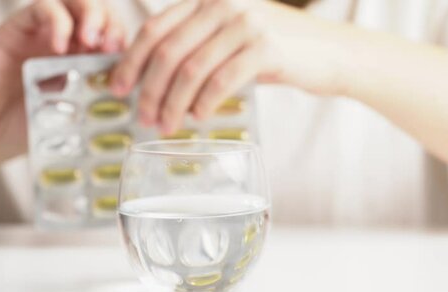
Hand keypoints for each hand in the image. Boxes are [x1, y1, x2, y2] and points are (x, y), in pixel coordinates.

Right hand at [0, 0, 124, 174]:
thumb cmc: (29, 131)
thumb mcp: (77, 116)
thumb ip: (102, 100)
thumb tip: (140, 97)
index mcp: (85, 60)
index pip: (116, 35)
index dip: (127, 42)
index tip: (129, 63)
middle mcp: (67, 42)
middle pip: (100, 11)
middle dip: (112, 24)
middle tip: (110, 47)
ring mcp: (43, 32)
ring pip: (74, 1)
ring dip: (90, 14)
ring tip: (92, 40)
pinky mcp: (17, 28)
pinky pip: (43, 7)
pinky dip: (57, 21)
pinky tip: (60, 47)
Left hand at [110, 0, 344, 134]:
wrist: (330, 52)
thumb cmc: (277, 50)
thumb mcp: (232, 37)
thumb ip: (198, 45)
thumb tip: (152, 77)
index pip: (154, 28)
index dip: (130, 61)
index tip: (117, 88)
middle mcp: (223, 4)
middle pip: (168, 51)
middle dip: (148, 89)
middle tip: (143, 117)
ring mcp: (246, 24)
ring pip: (191, 69)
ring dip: (172, 103)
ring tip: (166, 125)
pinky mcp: (266, 48)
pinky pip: (222, 80)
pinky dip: (205, 103)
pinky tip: (198, 117)